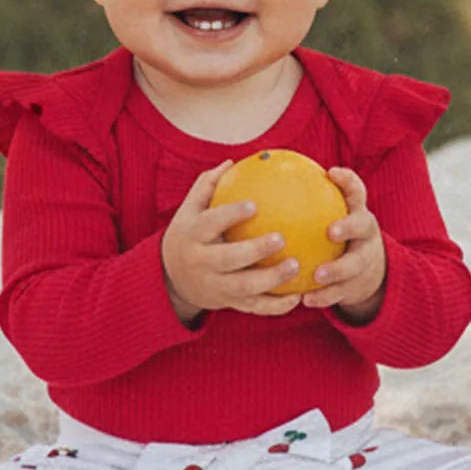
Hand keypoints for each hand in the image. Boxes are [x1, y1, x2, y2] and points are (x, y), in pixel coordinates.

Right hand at [160, 160, 303, 324]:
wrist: (172, 278)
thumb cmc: (190, 233)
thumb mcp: (189, 210)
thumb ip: (208, 186)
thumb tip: (232, 162)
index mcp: (192, 236)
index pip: (210, 224)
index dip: (230, 215)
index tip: (254, 204)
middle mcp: (202, 263)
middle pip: (228, 259)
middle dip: (254, 251)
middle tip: (281, 237)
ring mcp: (216, 286)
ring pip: (244, 287)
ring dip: (271, 279)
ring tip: (297, 265)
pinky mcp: (229, 304)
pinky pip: (254, 307)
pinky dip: (277, 305)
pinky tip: (298, 296)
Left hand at [300, 167, 386, 323]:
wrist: (366, 271)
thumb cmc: (334, 235)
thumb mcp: (330, 216)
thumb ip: (306, 201)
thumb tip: (264, 174)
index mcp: (356, 212)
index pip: (356, 191)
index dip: (348, 181)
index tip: (332, 173)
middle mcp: (364, 234)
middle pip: (363, 225)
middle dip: (349, 226)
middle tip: (331, 231)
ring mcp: (364, 260)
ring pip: (354, 265)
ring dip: (336, 270)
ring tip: (317, 275)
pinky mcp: (357, 285)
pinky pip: (340, 292)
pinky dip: (324, 296)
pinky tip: (305, 299)